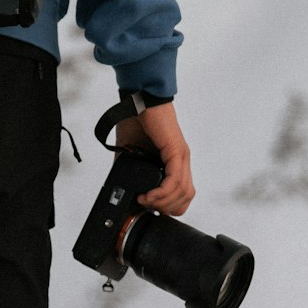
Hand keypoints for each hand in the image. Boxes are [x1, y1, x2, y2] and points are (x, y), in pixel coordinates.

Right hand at [116, 101, 194, 216]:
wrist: (139, 98)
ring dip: (163, 203)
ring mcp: (181, 156)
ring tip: (145, 201)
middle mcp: (181, 160)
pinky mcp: (176, 151)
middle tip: (147, 206)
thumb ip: (130, 167)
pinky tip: (150, 195)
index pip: (181, 194)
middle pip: (186, 197)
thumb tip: (122, 186)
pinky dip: (163, 193)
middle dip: (166, 208)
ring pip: (183, 193)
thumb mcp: (131, 150)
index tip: (149, 206)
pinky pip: (175, 181)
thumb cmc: (137, 119)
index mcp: (174, 161)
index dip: (168, 205)